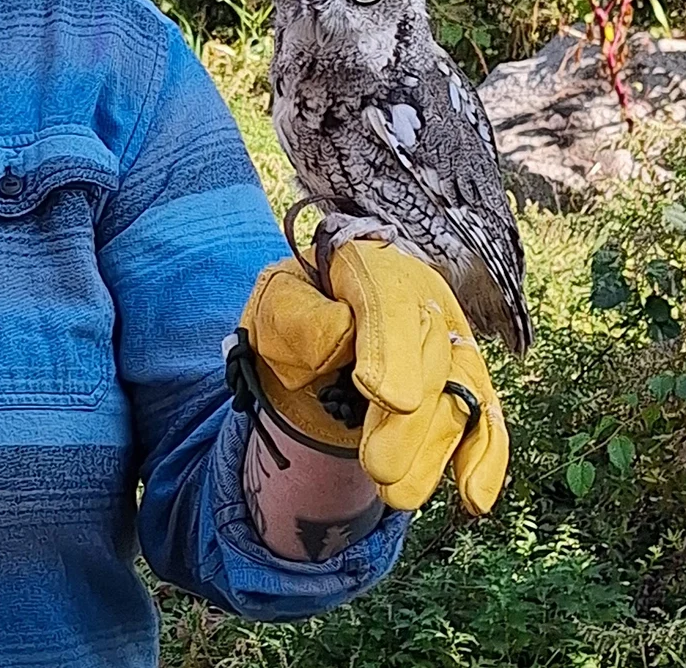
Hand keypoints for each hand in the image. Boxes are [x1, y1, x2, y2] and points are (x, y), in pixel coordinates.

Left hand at [238, 240, 508, 512]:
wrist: (316, 321)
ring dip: (434, 449)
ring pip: (459, 394)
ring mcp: (450, 342)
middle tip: (378, 466)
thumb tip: (341, 334)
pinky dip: (486, 456)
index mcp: (372, 266)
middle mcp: (423, 300)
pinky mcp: (464, 382)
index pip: (390, 300)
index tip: (381, 395)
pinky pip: (486, 417)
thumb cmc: (296, 312)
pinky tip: (475, 497)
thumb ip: (299, 317)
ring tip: (397, 492)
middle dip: (408, 419)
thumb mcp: (277, 302)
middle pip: (430, 355)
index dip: (391, 349)